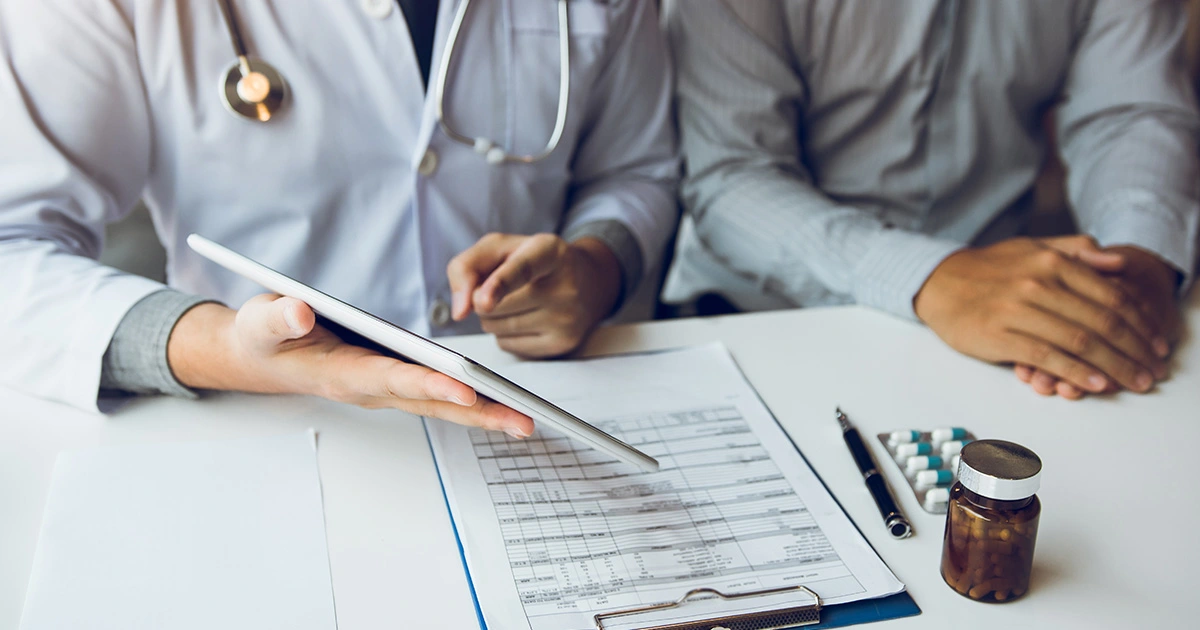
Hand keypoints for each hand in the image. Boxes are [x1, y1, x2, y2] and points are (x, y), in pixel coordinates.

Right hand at [166, 295, 533, 436]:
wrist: (257, 355)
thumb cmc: (263, 336)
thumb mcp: (260, 320)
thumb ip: (280, 317)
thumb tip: (301, 313)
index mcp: (341, 373)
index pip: (393, 378)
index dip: (429, 383)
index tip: (466, 388)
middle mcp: (369, 387)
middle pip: (429, 401)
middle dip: (477, 411)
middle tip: (522, 421)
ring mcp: (382, 387)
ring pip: (438, 403)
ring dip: (482, 412)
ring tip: (525, 420)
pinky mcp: (391, 381)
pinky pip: (435, 394)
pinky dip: (468, 401)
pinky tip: (498, 402)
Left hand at [447, 233, 620, 357]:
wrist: (587, 281)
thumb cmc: (535, 261)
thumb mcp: (499, 247)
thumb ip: (466, 266)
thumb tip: (459, 311)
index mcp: (548, 251)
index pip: (521, 269)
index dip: (499, 285)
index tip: (484, 300)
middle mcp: (564, 285)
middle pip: (491, 306)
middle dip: (484, 298)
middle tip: (508, 286)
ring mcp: (566, 318)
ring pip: (495, 328)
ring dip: (494, 317)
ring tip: (519, 301)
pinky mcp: (563, 343)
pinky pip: (507, 345)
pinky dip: (506, 334)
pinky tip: (527, 318)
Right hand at [914, 235, 1167, 395]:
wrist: (936, 282)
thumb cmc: (987, 268)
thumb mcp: (1032, 247)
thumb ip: (1076, 251)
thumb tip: (1117, 263)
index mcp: (1052, 261)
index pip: (1111, 296)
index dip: (1141, 323)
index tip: (1157, 344)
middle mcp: (1038, 283)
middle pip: (1102, 321)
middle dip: (1136, 350)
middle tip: (1153, 370)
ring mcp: (1018, 310)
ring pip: (1080, 341)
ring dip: (1114, 365)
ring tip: (1134, 381)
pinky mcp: (999, 336)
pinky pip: (1047, 356)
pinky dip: (1076, 372)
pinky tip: (1097, 383)